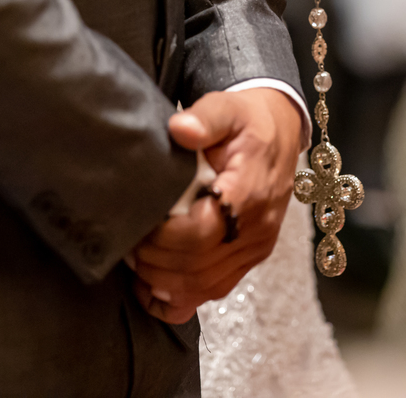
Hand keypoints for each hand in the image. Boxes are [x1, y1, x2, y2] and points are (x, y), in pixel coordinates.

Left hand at [130, 88, 301, 322]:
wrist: (280, 133)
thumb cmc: (247, 122)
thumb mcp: (227, 108)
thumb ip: (205, 118)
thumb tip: (180, 129)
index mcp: (250, 193)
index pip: (199, 233)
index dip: (160, 237)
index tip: (135, 222)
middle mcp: (257, 229)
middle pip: (196, 267)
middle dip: (152, 260)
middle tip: (125, 241)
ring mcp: (256, 248)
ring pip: (203, 287)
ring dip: (162, 280)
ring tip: (136, 259)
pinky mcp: (251, 257)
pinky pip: (214, 291)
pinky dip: (181, 297)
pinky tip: (155, 287)